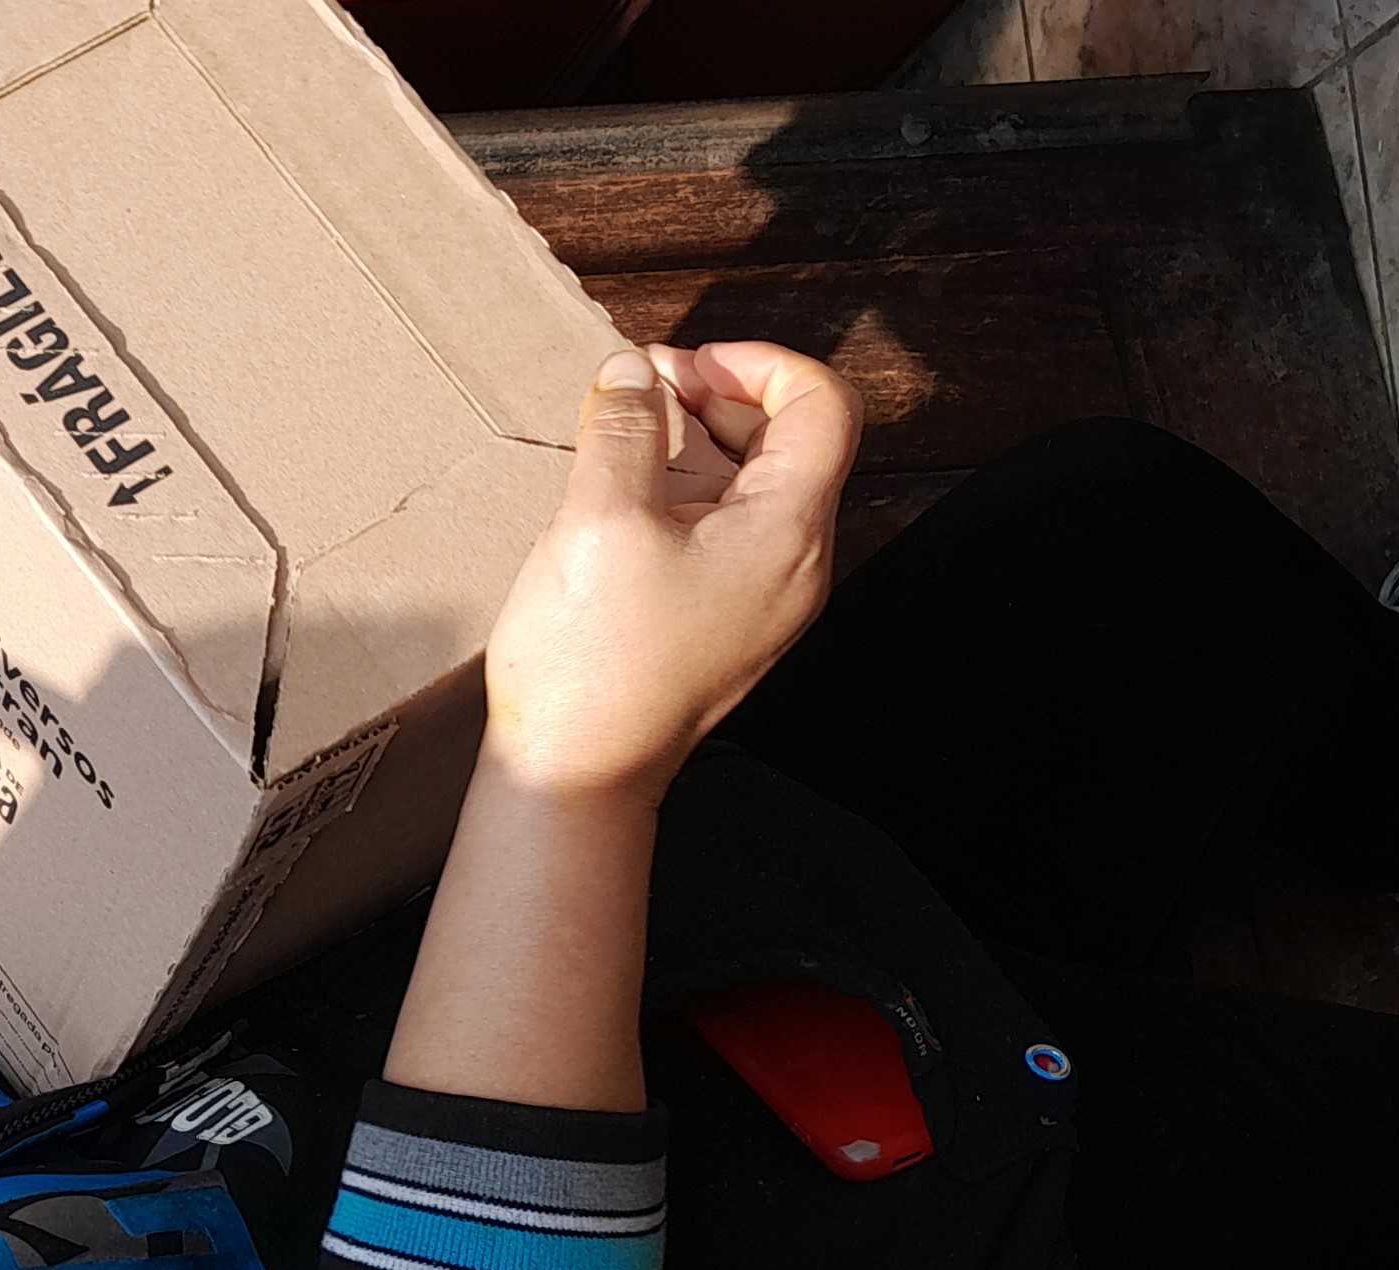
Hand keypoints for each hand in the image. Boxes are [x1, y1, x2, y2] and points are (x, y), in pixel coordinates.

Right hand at [478, 341, 862, 804]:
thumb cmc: (591, 659)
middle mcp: (796, 563)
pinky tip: (626, 491)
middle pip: (795, 442)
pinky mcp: (725, 621)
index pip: (823, 406)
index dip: (758, 364)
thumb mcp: (599, 518)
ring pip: (758, 485)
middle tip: (645, 385)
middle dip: (723, 394)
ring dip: (701, 440)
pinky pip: (728, 530)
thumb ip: (625, 428)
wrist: (575, 776)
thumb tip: (633, 370)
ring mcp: (764, 597)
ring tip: (628, 429)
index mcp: (788, 531)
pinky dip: (689, 490)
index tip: (683, 366)